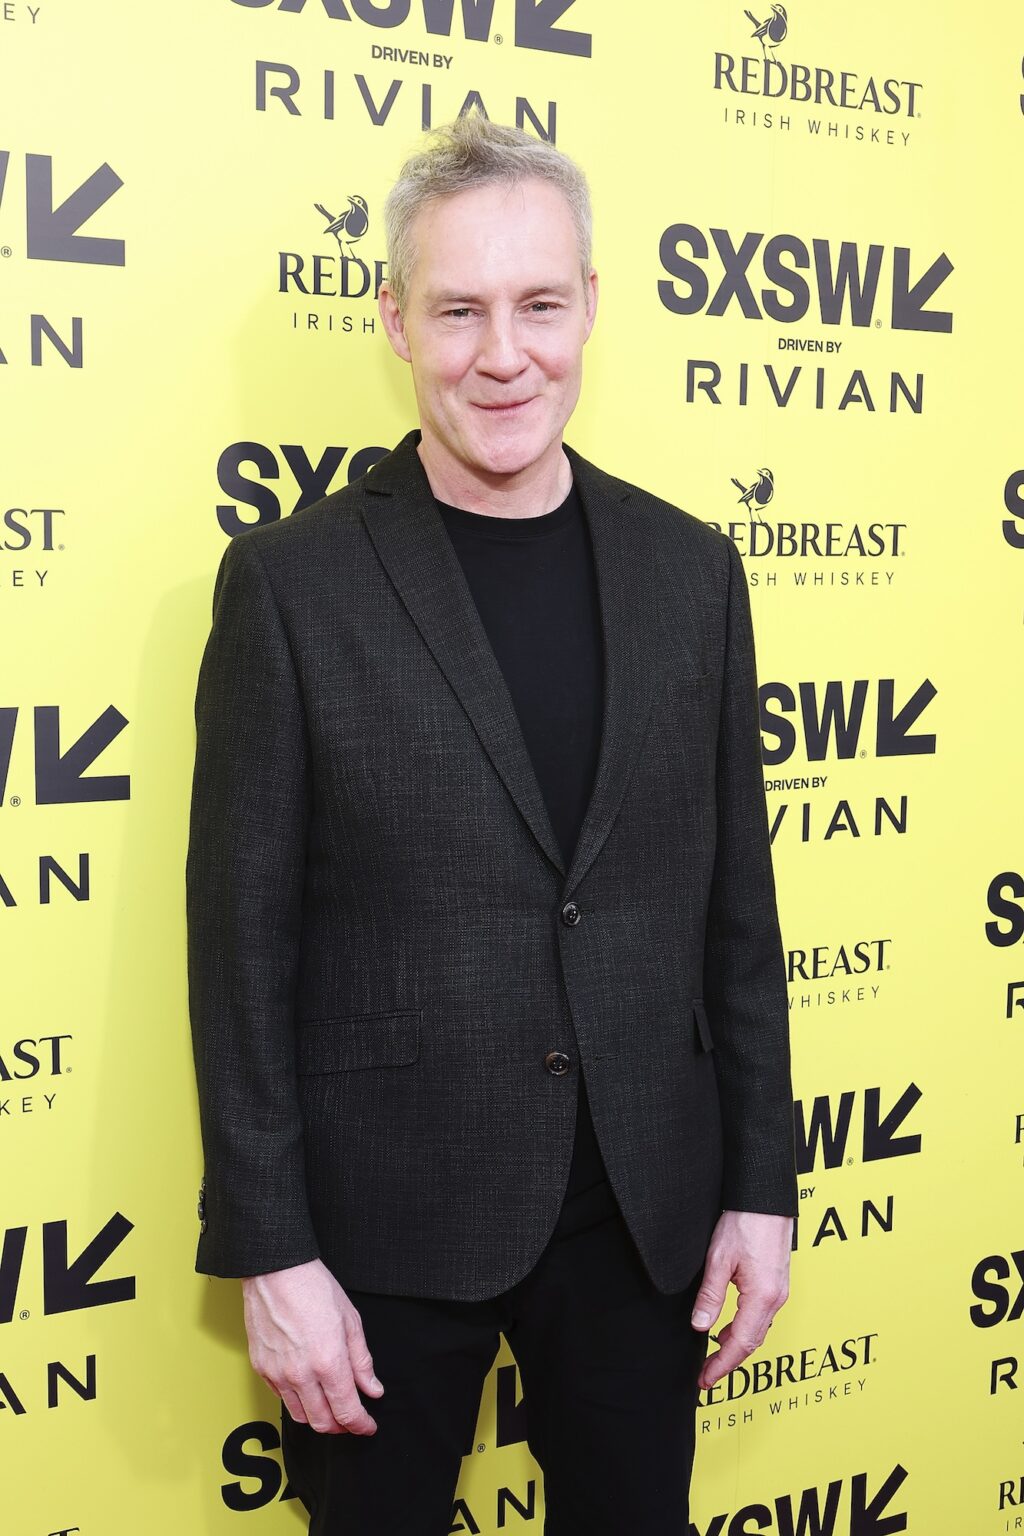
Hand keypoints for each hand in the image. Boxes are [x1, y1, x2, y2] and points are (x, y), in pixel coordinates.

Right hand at [241, 1257, 383, 1434]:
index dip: (361, 1425)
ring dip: (319, 1418)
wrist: (275, 1272)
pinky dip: (298, 1402)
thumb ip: (362, 1361)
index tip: (368, 1426)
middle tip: (351, 1419)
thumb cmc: (314, 1288)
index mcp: (328, 1362)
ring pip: (300, 1417)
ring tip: (331, 1407)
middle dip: (341, 1427)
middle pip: (323, 1423)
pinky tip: (308, 1389)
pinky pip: (282, 1399)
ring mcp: (278, 1375)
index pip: (347, 1412)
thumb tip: (372, 1389)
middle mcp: (301, 1375)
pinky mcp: (261, 1370)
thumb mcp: (350, 1320)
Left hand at [690, 1210, 792, 1390]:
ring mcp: (779, 1291)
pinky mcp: (777, 1282)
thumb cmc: (745, 1222)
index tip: (706, 1380)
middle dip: (728, 1361)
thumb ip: (710, 1296)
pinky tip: (728, 1327)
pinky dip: (745, 1328)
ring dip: (736, 1345)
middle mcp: (776, 1298)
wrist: (765, 1198)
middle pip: (752, 1342)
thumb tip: (700, 1326)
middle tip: (705, 1374)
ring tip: (712, 1355)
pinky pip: (761, 1316)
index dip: (722, 1366)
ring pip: (758, 1330)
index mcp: (762, 1297)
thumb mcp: (718, 1260)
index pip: (741, 1344)